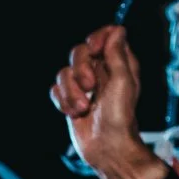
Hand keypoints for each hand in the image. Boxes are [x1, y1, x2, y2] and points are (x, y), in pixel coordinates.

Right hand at [50, 24, 164, 178]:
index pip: (105, 35)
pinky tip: (75, 113)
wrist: (106, 148)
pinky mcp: (70, 100)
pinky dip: (63, 102)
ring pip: (64, 73)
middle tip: (90, 86)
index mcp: (118, 63)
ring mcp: (84, 87)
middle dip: (80, 69)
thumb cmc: (120, 117)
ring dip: (71, 92)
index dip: (97, 39)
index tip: (95, 49)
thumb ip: (117, 54)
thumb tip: (116, 30)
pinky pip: (55, 90)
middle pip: (79, 51)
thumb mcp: (123, 81)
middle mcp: (100, 72)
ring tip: (84, 108)